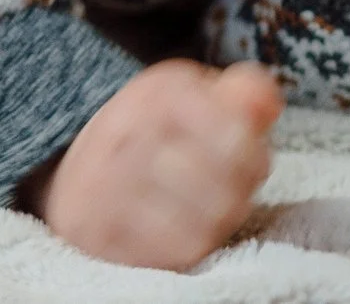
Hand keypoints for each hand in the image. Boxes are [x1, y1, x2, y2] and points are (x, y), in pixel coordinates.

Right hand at [29, 60, 282, 270]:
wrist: (80, 170)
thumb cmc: (158, 133)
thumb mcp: (200, 96)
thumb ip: (245, 95)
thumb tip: (269, 104)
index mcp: (159, 92)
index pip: (236, 139)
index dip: (254, 157)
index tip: (245, 155)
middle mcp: (124, 132)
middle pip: (222, 188)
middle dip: (238, 193)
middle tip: (229, 189)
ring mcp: (102, 186)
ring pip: (201, 226)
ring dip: (216, 223)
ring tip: (207, 209)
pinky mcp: (91, 232)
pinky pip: (169, 255)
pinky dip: (187, 247)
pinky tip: (181, 229)